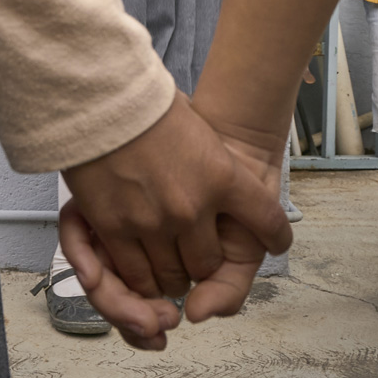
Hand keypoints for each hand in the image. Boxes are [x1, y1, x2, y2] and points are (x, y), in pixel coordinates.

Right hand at [60, 91, 289, 343]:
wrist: (102, 97)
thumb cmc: (147, 103)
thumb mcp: (198, 124)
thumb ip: (214, 159)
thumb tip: (222, 165)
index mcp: (222, 175)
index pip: (268, 221)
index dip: (274, 236)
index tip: (275, 240)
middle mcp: (192, 206)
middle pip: (210, 263)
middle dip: (205, 265)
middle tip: (197, 259)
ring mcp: (154, 221)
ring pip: (172, 275)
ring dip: (172, 276)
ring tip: (168, 267)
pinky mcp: (115, 228)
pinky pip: (135, 273)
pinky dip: (141, 279)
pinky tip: (142, 270)